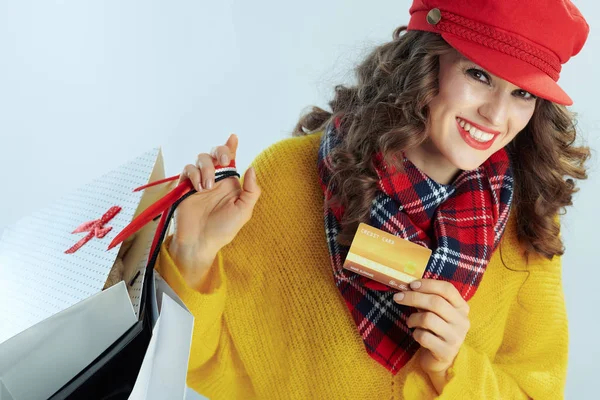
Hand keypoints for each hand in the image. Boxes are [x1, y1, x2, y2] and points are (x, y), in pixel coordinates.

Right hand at [169, 134, 260, 286]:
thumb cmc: (223, 229)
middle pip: (215, 154)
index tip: (234, 137)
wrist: (200, 242)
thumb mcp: (244, 211)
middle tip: (224, 161)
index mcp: (230, 184)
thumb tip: (251, 167)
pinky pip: (188, 169)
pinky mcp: (184, 185)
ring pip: (201, 158)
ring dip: (206, 168)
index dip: (231, 146)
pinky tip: (198, 188)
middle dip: (220, 151)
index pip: (231, 160)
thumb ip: (251, 190)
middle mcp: (215, 179)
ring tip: (207, 187)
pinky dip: (194, 174)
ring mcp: (199, 181)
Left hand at [393, 279, 470, 374]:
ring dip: (413, 318)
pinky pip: (424, 337)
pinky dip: (415, 334)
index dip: (428, 284)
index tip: (411, 284)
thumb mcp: (435, 312)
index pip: (447, 289)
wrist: (440, 359)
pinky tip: (417, 335)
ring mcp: (455, 337)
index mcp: (461, 307)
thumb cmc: (435, 329)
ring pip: (428, 319)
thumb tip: (408, 286)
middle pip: (436, 302)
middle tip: (397, 297)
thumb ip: (427, 299)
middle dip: (413, 297)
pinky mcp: (446, 352)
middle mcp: (462, 321)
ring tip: (410, 322)